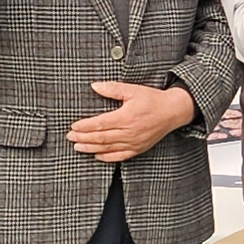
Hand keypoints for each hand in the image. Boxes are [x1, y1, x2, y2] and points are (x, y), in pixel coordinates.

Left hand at [70, 80, 193, 161]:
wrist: (173, 112)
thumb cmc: (153, 100)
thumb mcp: (133, 90)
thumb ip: (113, 89)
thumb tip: (95, 86)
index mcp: (126, 117)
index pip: (99, 124)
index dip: (84, 126)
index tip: (73, 126)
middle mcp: (129, 132)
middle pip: (100, 138)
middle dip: (82, 138)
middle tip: (70, 137)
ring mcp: (134, 143)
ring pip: (107, 148)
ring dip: (90, 148)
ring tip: (78, 147)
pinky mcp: (138, 148)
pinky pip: (120, 156)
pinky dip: (107, 157)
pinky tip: (97, 155)